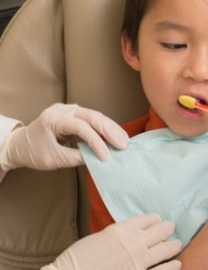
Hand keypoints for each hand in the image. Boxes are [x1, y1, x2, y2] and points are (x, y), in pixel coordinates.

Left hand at [0, 103, 128, 170]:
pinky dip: (105, 128)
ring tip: (124, 141)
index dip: (96, 142)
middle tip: (123, 145)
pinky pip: (93, 119)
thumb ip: (75, 158)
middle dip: (110, 131)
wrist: (21, 145)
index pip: (81, 127)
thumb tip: (96, 159)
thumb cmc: (33, 152)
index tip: (106, 157)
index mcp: (53, 118)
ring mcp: (70, 110)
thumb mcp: (53, 159)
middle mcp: (63, 110)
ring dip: (111, 128)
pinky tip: (116, 136)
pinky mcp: (75, 114)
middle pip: (92, 116)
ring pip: (96, 116)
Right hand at [41, 214, 181, 269]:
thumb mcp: (100, 235)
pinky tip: (178, 264)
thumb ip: (119, 233)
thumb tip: (130, 232)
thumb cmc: (79, 259)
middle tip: (171, 229)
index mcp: (123, 229)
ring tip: (178, 244)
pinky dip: (173, 267)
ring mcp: (139, 262)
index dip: (156, 219)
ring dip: (174, 245)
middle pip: (161, 231)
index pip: (149, 219)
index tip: (158, 221)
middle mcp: (135, 242)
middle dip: (168, 229)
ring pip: (167, 249)